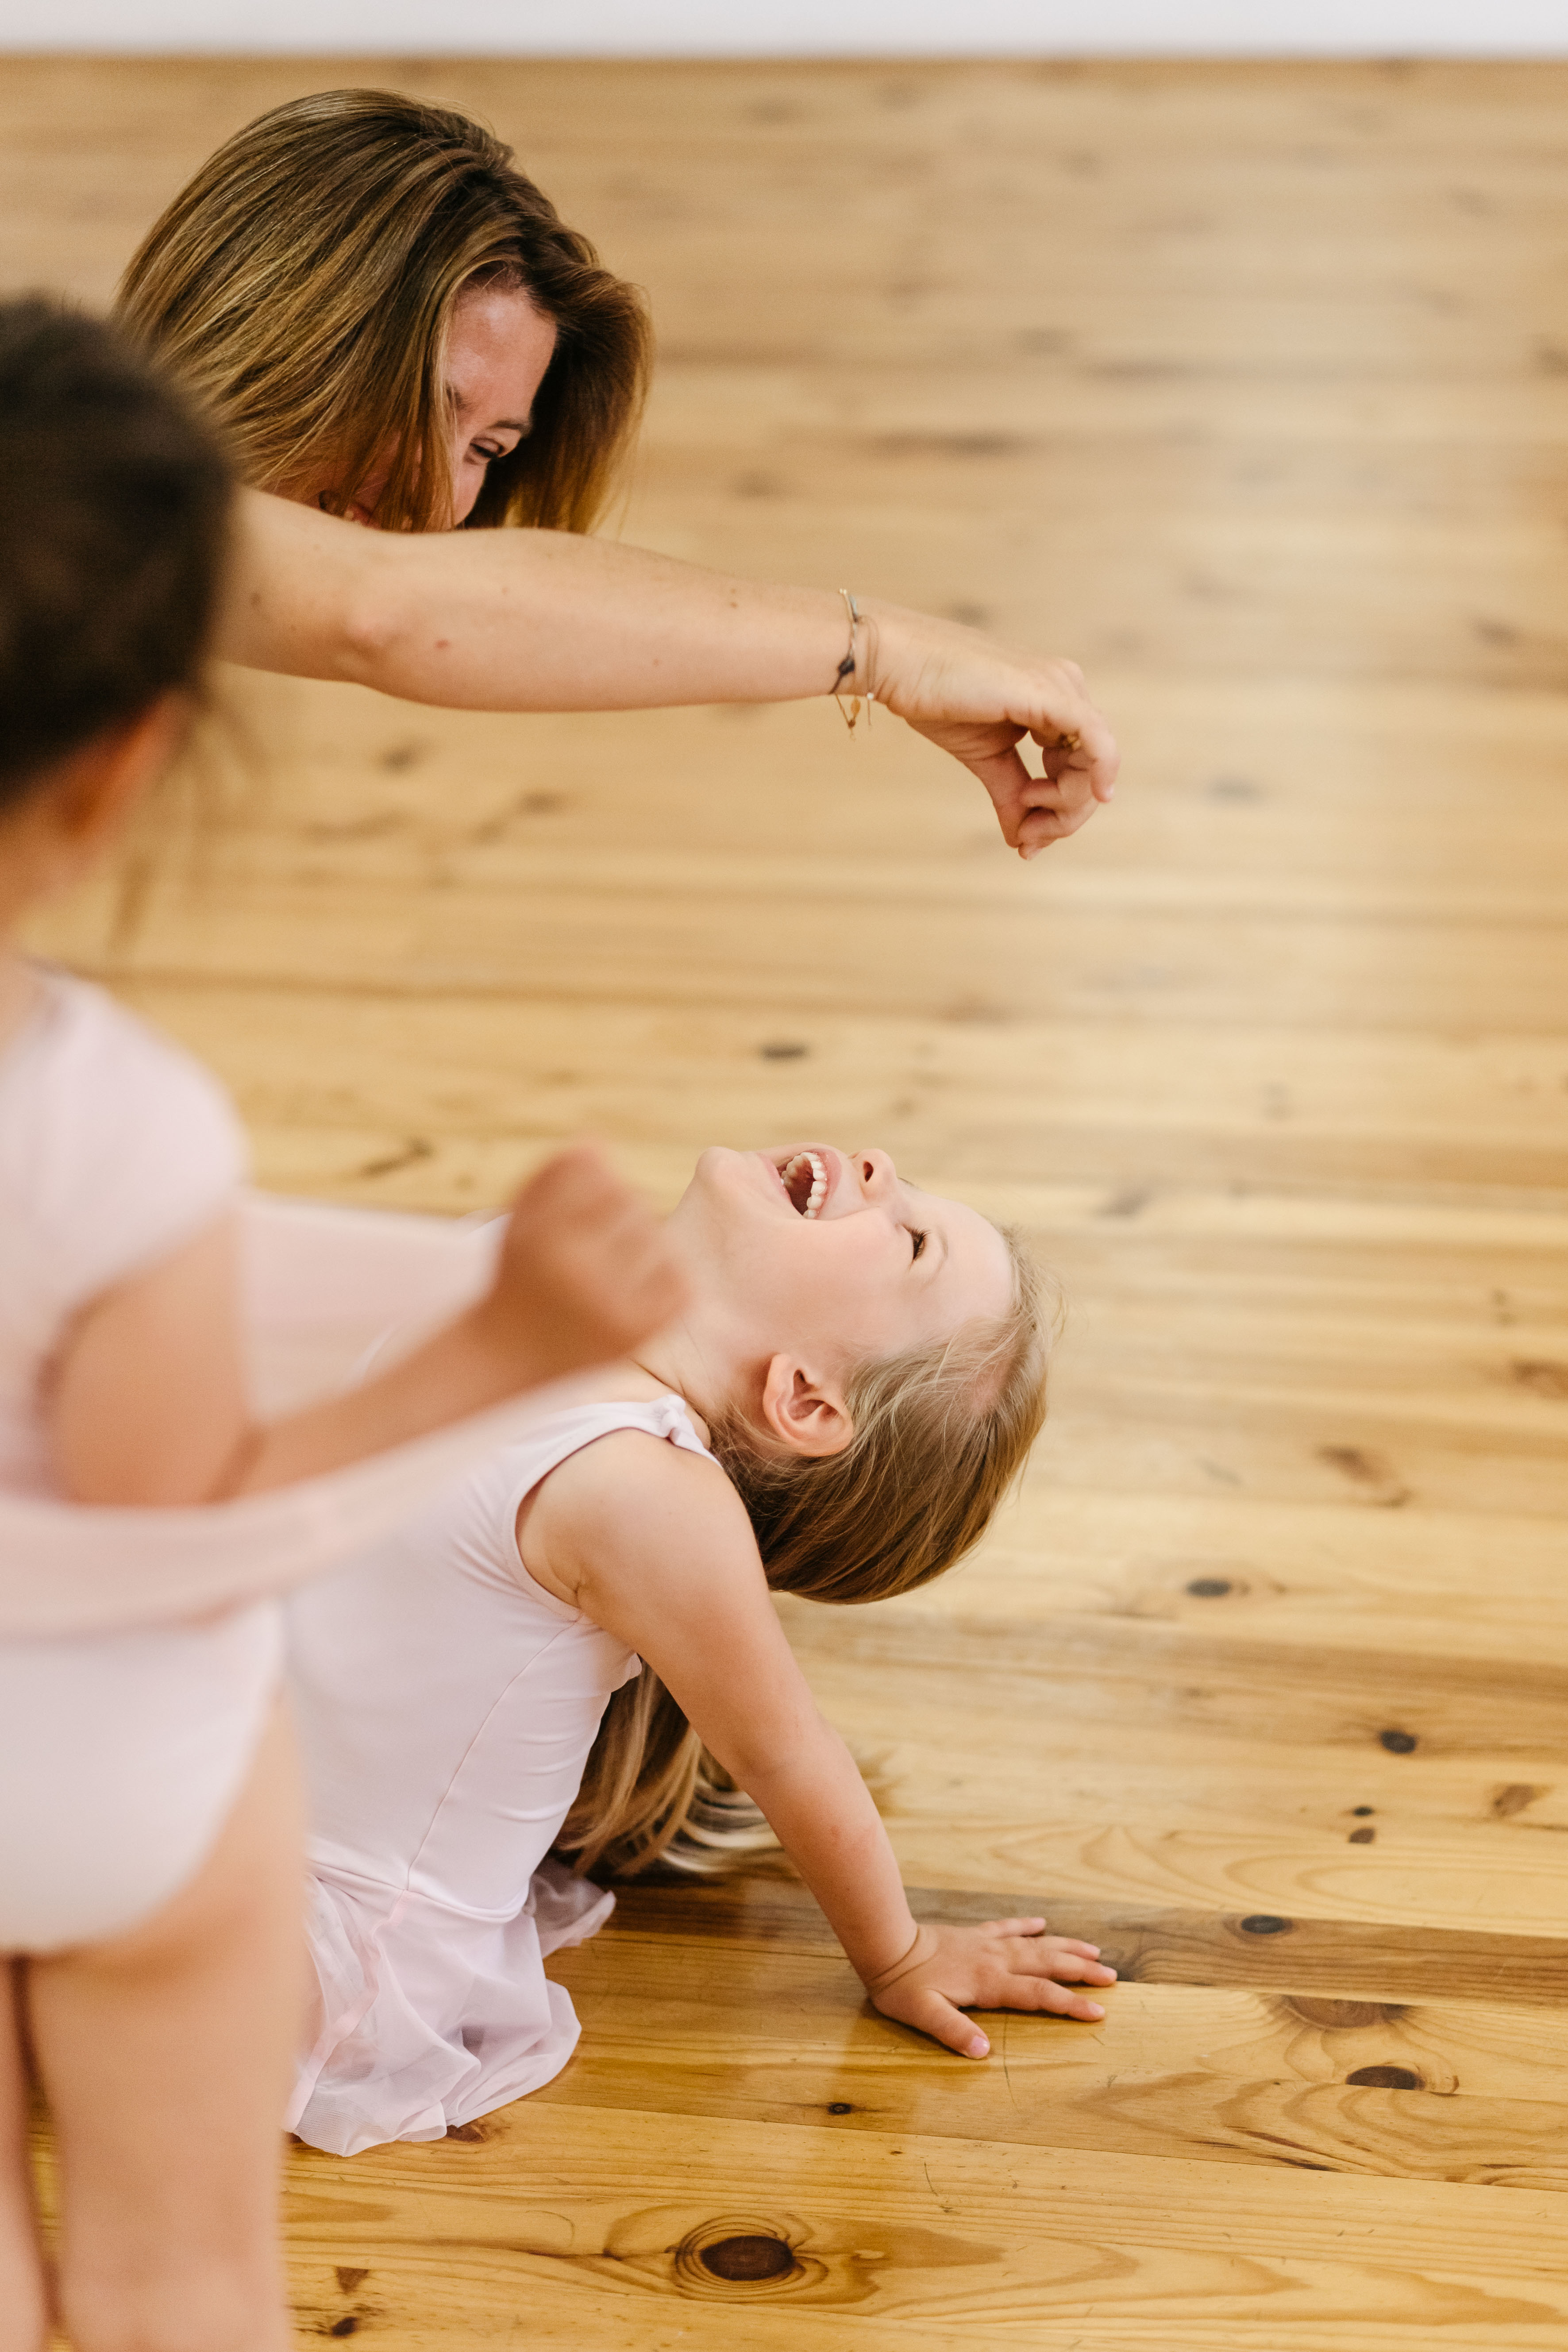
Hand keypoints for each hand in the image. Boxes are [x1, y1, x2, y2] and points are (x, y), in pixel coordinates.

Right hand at [480, 1143, 686, 1383]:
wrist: (514, 1353)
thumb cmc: (522, 1274)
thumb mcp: (522, 1219)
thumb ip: (555, 1174)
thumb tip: (600, 1145)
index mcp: (543, 1237)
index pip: (597, 1172)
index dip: (594, 1183)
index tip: (579, 1209)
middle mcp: (578, 1271)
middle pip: (632, 1202)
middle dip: (620, 1214)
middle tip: (599, 1241)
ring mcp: (614, 1304)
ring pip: (660, 1236)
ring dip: (646, 1243)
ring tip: (617, 1264)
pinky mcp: (642, 1329)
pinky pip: (679, 1277)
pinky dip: (666, 1276)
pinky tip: (638, 1287)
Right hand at [865, 603, 1119, 857]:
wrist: (897, 663)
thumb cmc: (935, 699)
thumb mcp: (985, 758)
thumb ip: (1011, 795)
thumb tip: (1023, 841)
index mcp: (1052, 701)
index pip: (1080, 764)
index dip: (1063, 811)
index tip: (1027, 841)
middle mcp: (1065, 688)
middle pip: (1093, 767)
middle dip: (1067, 814)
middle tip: (1030, 837)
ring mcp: (1060, 686)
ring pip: (1097, 759)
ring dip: (1069, 804)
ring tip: (1027, 818)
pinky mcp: (1049, 692)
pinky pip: (1096, 740)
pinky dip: (1097, 774)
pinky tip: (1094, 798)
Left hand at [865, 1918, 1115, 2057]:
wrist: (887, 1943)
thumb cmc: (902, 1985)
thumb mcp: (922, 2014)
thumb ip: (952, 2031)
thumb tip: (982, 2051)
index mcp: (989, 1982)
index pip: (1038, 1995)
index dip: (1069, 2003)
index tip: (1099, 2011)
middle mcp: (995, 1960)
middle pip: (1047, 1964)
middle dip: (1081, 1971)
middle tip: (1112, 1977)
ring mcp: (987, 1944)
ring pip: (1035, 1944)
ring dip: (1065, 1947)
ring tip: (1094, 1950)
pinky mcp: (975, 1935)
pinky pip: (1007, 1927)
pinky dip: (1027, 1925)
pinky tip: (1042, 1922)